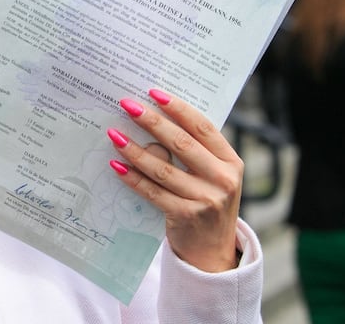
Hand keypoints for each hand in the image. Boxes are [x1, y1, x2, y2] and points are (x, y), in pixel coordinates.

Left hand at [107, 89, 241, 271]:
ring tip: (114, 135)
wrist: (212, 251)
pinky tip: (116, 166)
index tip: (154, 93)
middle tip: (127, 105)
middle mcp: (223, 179)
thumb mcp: (211, 175)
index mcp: (230, 161)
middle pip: (181, 143)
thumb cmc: (206, 202)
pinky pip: (153, 192)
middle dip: (151, 121)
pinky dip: (133, 178)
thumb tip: (154, 118)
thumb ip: (193, 151)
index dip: (178, 108)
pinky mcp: (187, 216)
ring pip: (163, 168)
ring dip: (135, 150)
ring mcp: (206, 199)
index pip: (203, 127)